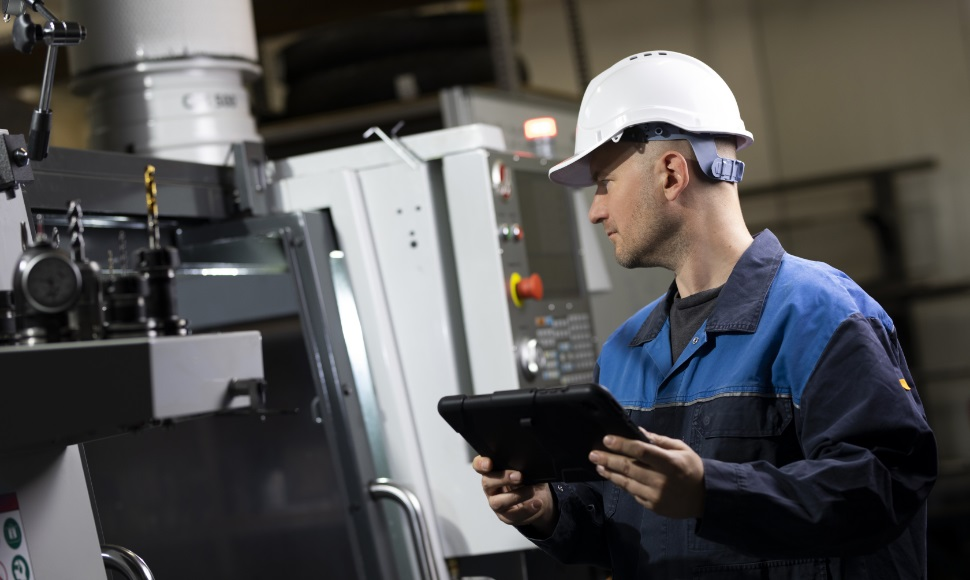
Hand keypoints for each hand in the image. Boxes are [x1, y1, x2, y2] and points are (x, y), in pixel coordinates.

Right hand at [473, 456, 556, 533]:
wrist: (540, 500)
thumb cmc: (530, 481)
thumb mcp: (528, 470)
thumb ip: (523, 465)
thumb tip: (528, 464)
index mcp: (493, 471)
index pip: (479, 466)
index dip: (480, 464)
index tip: (489, 463)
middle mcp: (491, 487)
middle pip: (487, 482)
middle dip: (503, 478)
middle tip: (519, 476)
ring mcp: (496, 503)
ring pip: (498, 502)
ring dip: (516, 496)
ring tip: (531, 491)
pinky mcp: (506, 517)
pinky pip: (513, 515)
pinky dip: (526, 509)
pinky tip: (536, 503)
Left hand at [588, 428, 704, 518]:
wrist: (705, 497)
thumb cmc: (691, 468)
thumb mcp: (681, 449)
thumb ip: (659, 441)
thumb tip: (638, 432)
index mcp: (670, 463)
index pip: (642, 451)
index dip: (622, 445)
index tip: (606, 439)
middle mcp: (661, 480)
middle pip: (629, 468)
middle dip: (608, 459)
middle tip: (593, 454)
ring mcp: (656, 496)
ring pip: (627, 483)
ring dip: (610, 473)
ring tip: (599, 465)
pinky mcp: (653, 506)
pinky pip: (633, 493)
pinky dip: (623, 484)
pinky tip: (613, 476)